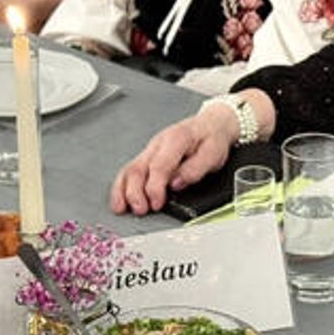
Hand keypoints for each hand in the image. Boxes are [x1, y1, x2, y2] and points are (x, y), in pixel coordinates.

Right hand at [110, 108, 235, 214]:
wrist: (210, 124)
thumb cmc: (211, 138)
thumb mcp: (213, 153)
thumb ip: (195, 169)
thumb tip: (176, 183)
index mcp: (176, 139)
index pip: (159, 165)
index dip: (155, 187)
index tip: (156, 204)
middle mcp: (158, 144)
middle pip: (138, 168)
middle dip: (135, 192)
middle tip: (141, 210)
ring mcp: (150, 150)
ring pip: (129, 169)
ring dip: (123, 190)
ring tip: (122, 208)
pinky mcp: (147, 157)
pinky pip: (129, 171)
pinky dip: (121, 186)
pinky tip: (120, 199)